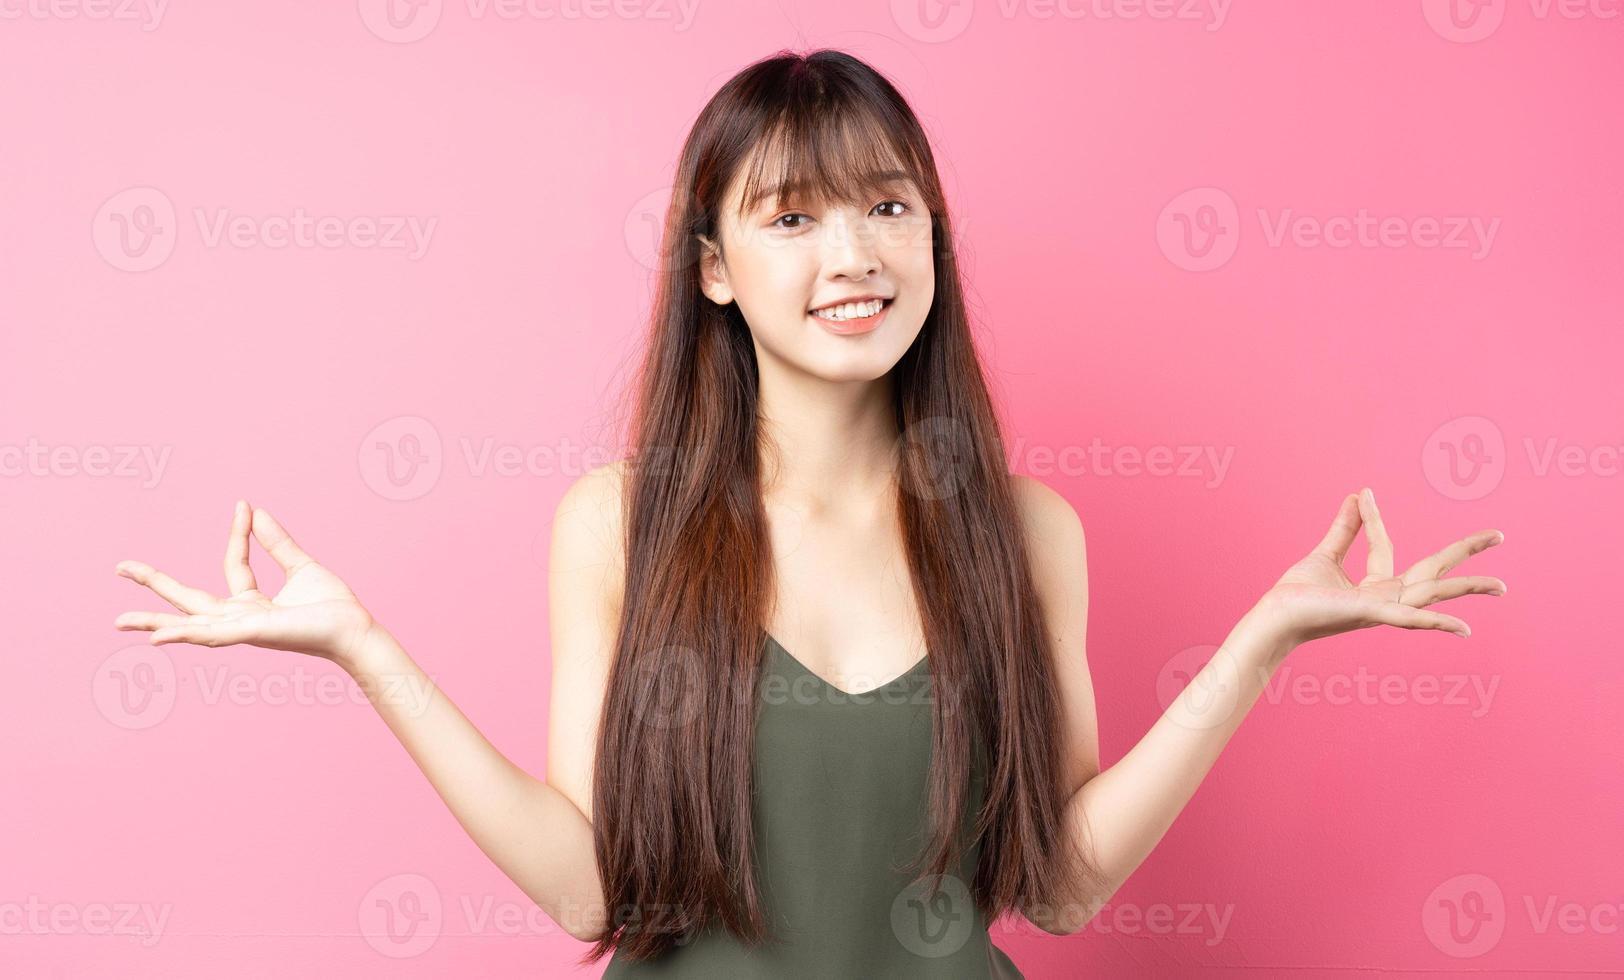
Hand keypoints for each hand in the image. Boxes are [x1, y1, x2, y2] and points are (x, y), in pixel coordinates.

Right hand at [114, 500, 376, 668]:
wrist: (354, 629)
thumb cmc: (332, 607)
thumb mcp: (301, 566)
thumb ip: (277, 543)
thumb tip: (256, 511)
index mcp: (252, 603)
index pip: (233, 564)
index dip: (237, 533)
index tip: (242, 505)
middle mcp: (240, 618)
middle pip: (189, 601)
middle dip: (155, 586)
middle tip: (120, 567)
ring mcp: (242, 629)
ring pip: (190, 624)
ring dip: (154, 621)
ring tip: (119, 621)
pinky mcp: (251, 633)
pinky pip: (211, 635)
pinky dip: (183, 635)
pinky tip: (156, 637)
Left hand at [1252, 487, 1505, 650]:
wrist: (1275, 617)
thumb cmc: (1296, 595)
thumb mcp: (1325, 554)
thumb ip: (1344, 529)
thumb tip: (1358, 496)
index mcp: (1373, 587)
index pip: (1386, 547)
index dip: (1375, 519)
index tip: (1365, 492)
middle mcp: (1385, 599)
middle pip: (1434, 573)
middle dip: (1465, 553)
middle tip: (1499, 535)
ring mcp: (1382, 609)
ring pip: (1434, 595)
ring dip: (1468, 589)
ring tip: (1502, 586)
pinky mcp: (1372, 614)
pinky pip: (1410, 619)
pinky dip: (1436, 623)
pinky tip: (1463, 628)